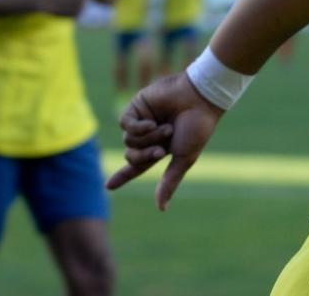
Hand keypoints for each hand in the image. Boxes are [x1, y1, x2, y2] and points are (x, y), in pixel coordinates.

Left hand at [106, 73, 224, 210]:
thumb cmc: (197, 128)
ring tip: (166, 128)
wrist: (200, 99)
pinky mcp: (137, 106)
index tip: (108, 186)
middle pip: (131, 156)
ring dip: (147, 138)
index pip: (137, 166)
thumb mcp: (183, 159)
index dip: (123, 176)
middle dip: (144, 156)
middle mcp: (150, 135)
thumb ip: (169, 182)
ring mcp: (142, 120)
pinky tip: (152, 122)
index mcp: (161, 147)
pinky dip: (137, 127)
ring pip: (128, 141)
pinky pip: (125, 124)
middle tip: (162, 149)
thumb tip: (161, 208)